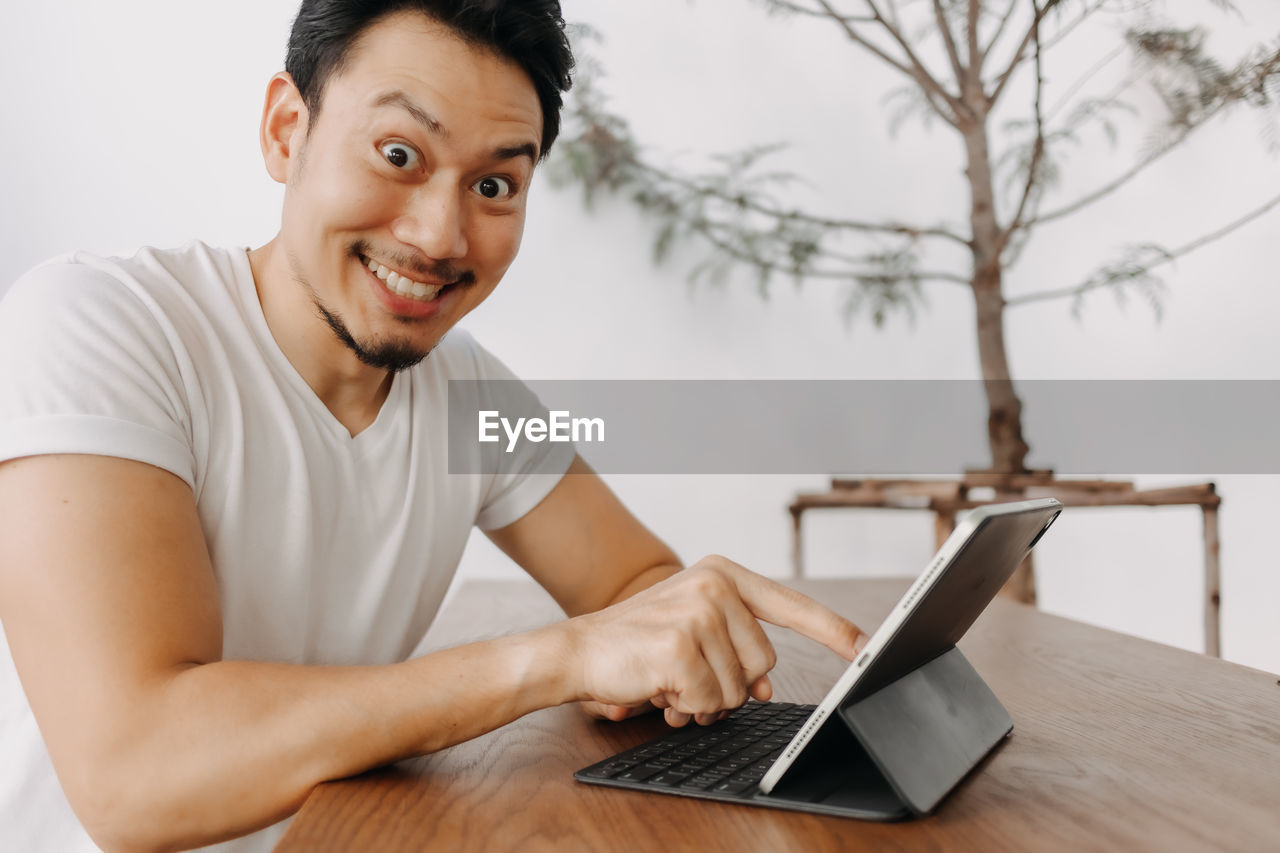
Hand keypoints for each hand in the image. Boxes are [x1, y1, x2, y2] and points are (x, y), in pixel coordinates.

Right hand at [565, 555, 867, 726]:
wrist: (580, 650)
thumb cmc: (639, 642)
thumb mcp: (696, 635)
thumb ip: (738, 650)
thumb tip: (765, 686)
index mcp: (722, 574)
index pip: (791, 605)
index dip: (833, 630)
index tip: (866, 648)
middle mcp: (714, 585)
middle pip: (765, 662)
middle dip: (731, 683)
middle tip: (690, 674)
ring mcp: (698, 613)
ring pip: (739, 688)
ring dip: (706, 698)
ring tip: (671, 678)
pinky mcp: (680, 647)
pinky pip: (710, 701)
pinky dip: (687, 707)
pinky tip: (660, 686)